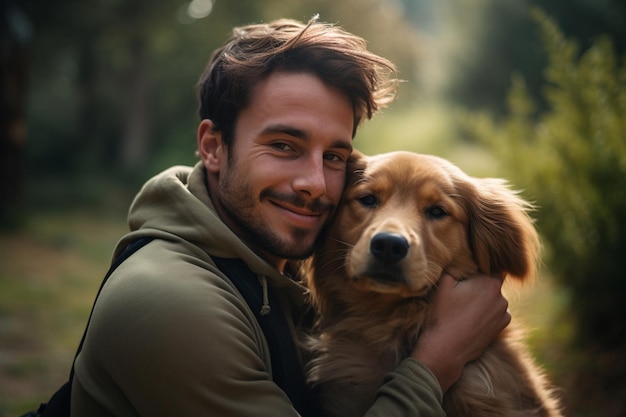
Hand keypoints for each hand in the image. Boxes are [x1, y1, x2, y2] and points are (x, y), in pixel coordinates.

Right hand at [411, 273, 509, 392]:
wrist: (446, 348)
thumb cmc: (443, 315)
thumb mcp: (443, 284)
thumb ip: (456, 268)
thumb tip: (461, 263)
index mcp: (490, 283)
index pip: (493, 267)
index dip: (481, 268)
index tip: (469, 274)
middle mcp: (502, 298)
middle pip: (492, 284)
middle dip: (480, 286)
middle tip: (463, 293)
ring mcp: (503, 315)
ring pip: (494, 300)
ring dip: (484, 301)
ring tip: (465, 309)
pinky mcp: (500, 329)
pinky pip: (495, 315)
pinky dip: (486, 315)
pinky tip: (470, 320)